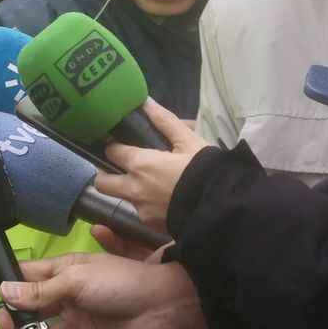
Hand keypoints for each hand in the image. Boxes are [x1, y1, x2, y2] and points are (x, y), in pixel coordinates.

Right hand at [0, 252, 209, 328]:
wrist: (164, 306)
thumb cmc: (120, 283)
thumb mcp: (77, 280)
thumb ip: (41, 290)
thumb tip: (4, 293)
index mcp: (63, 273)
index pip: (23, 275)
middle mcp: (68, 297)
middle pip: (33, 310)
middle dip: (16, 321)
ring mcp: (82, 323)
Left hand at [95, 99, 212, 233]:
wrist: (225, 207)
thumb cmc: (206, 170)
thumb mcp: (188, 140)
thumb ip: (164, 121)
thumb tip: (145, 102)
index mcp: (139, 164)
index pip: (111, 152)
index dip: (115, 148)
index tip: (122, 146)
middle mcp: (134, 189)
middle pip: (103, 183)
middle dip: (107, 174)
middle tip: (123, 168)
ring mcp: (142, 211)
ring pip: (124, 198)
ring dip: (130, 190)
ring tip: (152, 184)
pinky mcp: (153, 226)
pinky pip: (142, 213)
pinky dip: (148, 205)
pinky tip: (166, 199)